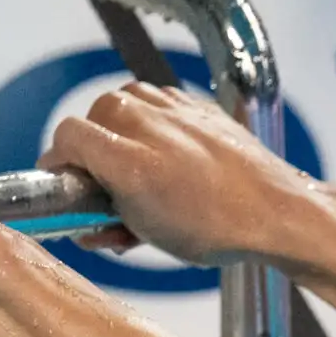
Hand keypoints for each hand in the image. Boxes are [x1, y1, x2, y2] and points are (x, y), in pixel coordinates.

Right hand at [43, 83, 329, 267]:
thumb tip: (81, 220)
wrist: (275, 212)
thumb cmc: (215, 229)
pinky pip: (158, 104)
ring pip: (124, 105)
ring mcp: (172, 105)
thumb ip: (102, 220)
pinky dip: (153, 126)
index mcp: (125, 154)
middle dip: (94, 150)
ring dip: (123, 133)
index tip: (64, 180)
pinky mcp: (195, 102)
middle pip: (93, 117)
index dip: (59, 161)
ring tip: (140, 171)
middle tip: (107, 184)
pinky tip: (168, 159)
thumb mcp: (146, 234)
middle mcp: (144, 120)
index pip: (66, 136)